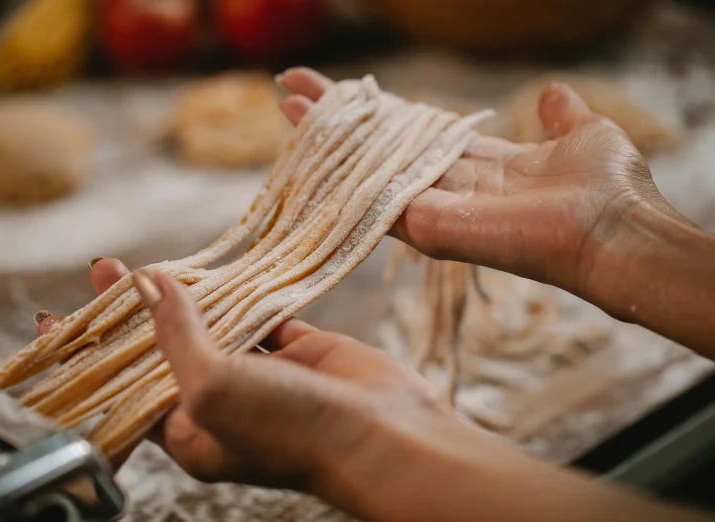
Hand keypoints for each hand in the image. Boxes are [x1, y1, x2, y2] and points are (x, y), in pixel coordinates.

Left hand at [49, 260, 707, 521]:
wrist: (386, 437)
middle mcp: (222, 402)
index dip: (94, 350)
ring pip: (214, 326)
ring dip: (187, 297)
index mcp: (190, 430)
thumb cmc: (294, 432)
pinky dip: (244, 291)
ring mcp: (262, 374)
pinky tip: (222, 268)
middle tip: (108, 271)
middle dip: (135, 312)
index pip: (125, 384)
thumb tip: (154, 287)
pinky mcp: (299, 350)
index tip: (60, 315)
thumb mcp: (214, 389)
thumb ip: (178, 337)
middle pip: (166, 349)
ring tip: (154, 265)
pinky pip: (262, 313)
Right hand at [278, 68, 714, 355]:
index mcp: (482, 165)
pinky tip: (306, 148)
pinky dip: (340, 177)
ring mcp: (434, 210)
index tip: (349, 88)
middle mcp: (450, 188)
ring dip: (327, 142)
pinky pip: (373, 203)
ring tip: (288, 109)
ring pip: (368, 173)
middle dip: (338, 121)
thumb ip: (561, 117)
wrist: (616, 233)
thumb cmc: (611, 190)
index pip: (418, 134)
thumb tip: (552, 92)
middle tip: (292, 92)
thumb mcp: (586, 135)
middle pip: (382, 151)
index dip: (383, 111)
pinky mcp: (428, 227)